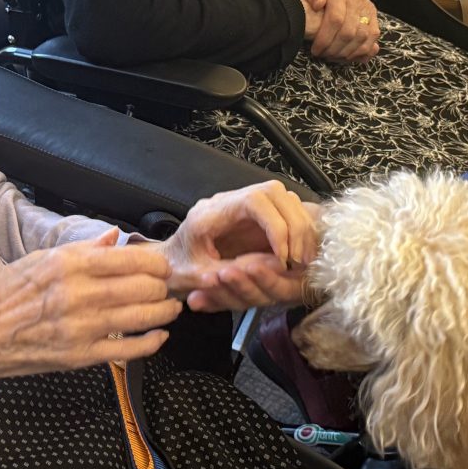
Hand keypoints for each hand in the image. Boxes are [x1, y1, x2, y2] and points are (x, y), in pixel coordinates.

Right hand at [0, 228, 180, 379]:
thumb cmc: (4, 294)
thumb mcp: (40, 258)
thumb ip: (83, 249)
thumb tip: (114, 237)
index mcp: (68, 266)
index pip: (128, 260)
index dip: (155, 263)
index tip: (161, 265)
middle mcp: (78, 295)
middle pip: (143, 288)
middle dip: (163, 286)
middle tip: (167, 286)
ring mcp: (81, 328)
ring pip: (142, 317)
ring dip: (164, 312)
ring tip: (169, 308)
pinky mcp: (81, 356)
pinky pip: (128, 350)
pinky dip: (151, 343)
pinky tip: (159, 336)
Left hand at [155, 181, 317, 312]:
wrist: (167, 262)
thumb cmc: (177, 268)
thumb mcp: (195, 276)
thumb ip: (227, 272)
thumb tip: (265, 268)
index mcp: (210, 213)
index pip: (254, 201)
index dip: (276, 226)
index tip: (283, 255)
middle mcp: (227, 202)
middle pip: (274, 192)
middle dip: (293, 225)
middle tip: (298, 259)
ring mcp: (241, 206)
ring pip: (283, 198)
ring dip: (299, 226)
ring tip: (301, 259)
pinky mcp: (252, 215)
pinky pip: (284, 210)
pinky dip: (297, 230)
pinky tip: (298, 253)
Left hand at [302, 0, 379, 63]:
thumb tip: (317, 3)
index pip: (335, 20)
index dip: (325, 38)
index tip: (315, 49)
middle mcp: (357, 2)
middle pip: (349, 32)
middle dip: (334, 49)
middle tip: (322, 55)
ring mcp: (368, 11)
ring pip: (363, 38)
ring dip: (347, 53)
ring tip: (333, 57)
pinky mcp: (375, 18)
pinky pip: (373, 38)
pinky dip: (362, 51)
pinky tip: (349, 56)